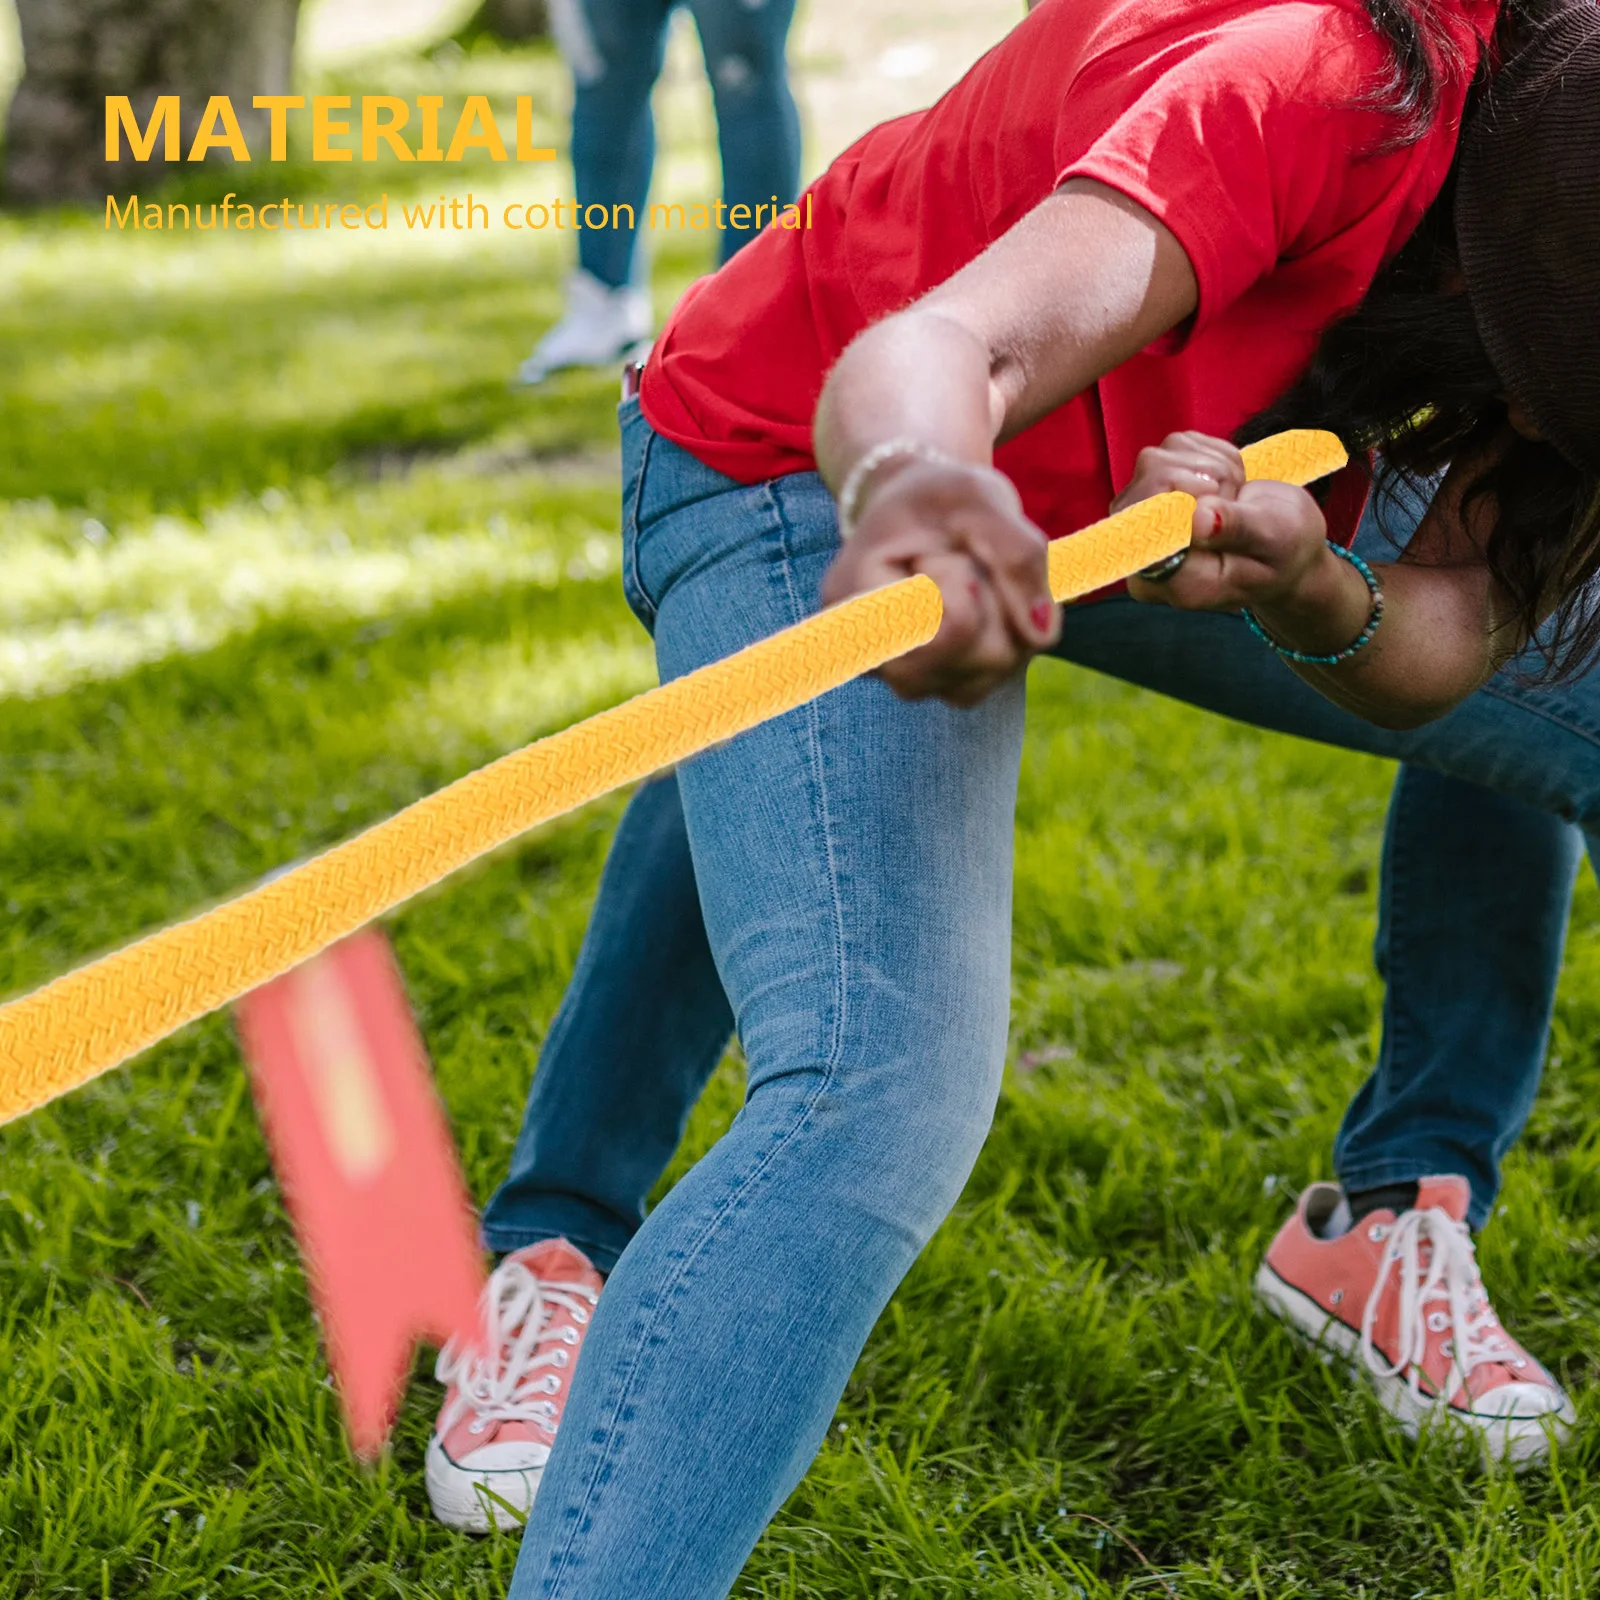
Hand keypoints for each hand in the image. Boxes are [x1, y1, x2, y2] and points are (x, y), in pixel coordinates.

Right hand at [821, 457, 1058, 706]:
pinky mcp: (946, 686)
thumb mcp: (975, 496)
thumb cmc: (936, 498)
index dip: (962, 589)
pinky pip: (1002, 673)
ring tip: (975, 574)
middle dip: (993, 602)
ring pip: (991, 669)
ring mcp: (911, 680)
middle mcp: (874, 658)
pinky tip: (990, 599)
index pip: (932, 632)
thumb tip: (1042, 633)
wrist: (919, 511)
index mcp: (854, 605)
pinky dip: (1013, 632)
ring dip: (1007, 613)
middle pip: (968, 658)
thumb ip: (1016, 553)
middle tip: (964, 560)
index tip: (949, 556)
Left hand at [1121, 433, 1369, 652]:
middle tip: (1234, 499)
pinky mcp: (1155, 487)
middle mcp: (1143, 552)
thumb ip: (1235, 530)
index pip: (1141, 526)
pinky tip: (1228, 484)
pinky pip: (1174, 447)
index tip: (1219, 498)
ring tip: (1235, 497)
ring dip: (1211, 467)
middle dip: (1204, 476)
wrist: (1286, 547)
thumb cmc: (1283, 553)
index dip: (1181, 496)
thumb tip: (1198, 518)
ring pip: (1159, 458)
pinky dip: (1210, 455)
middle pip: (1148, 480)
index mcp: (1167, 580)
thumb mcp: (1273, 542)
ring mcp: (1143, 517)